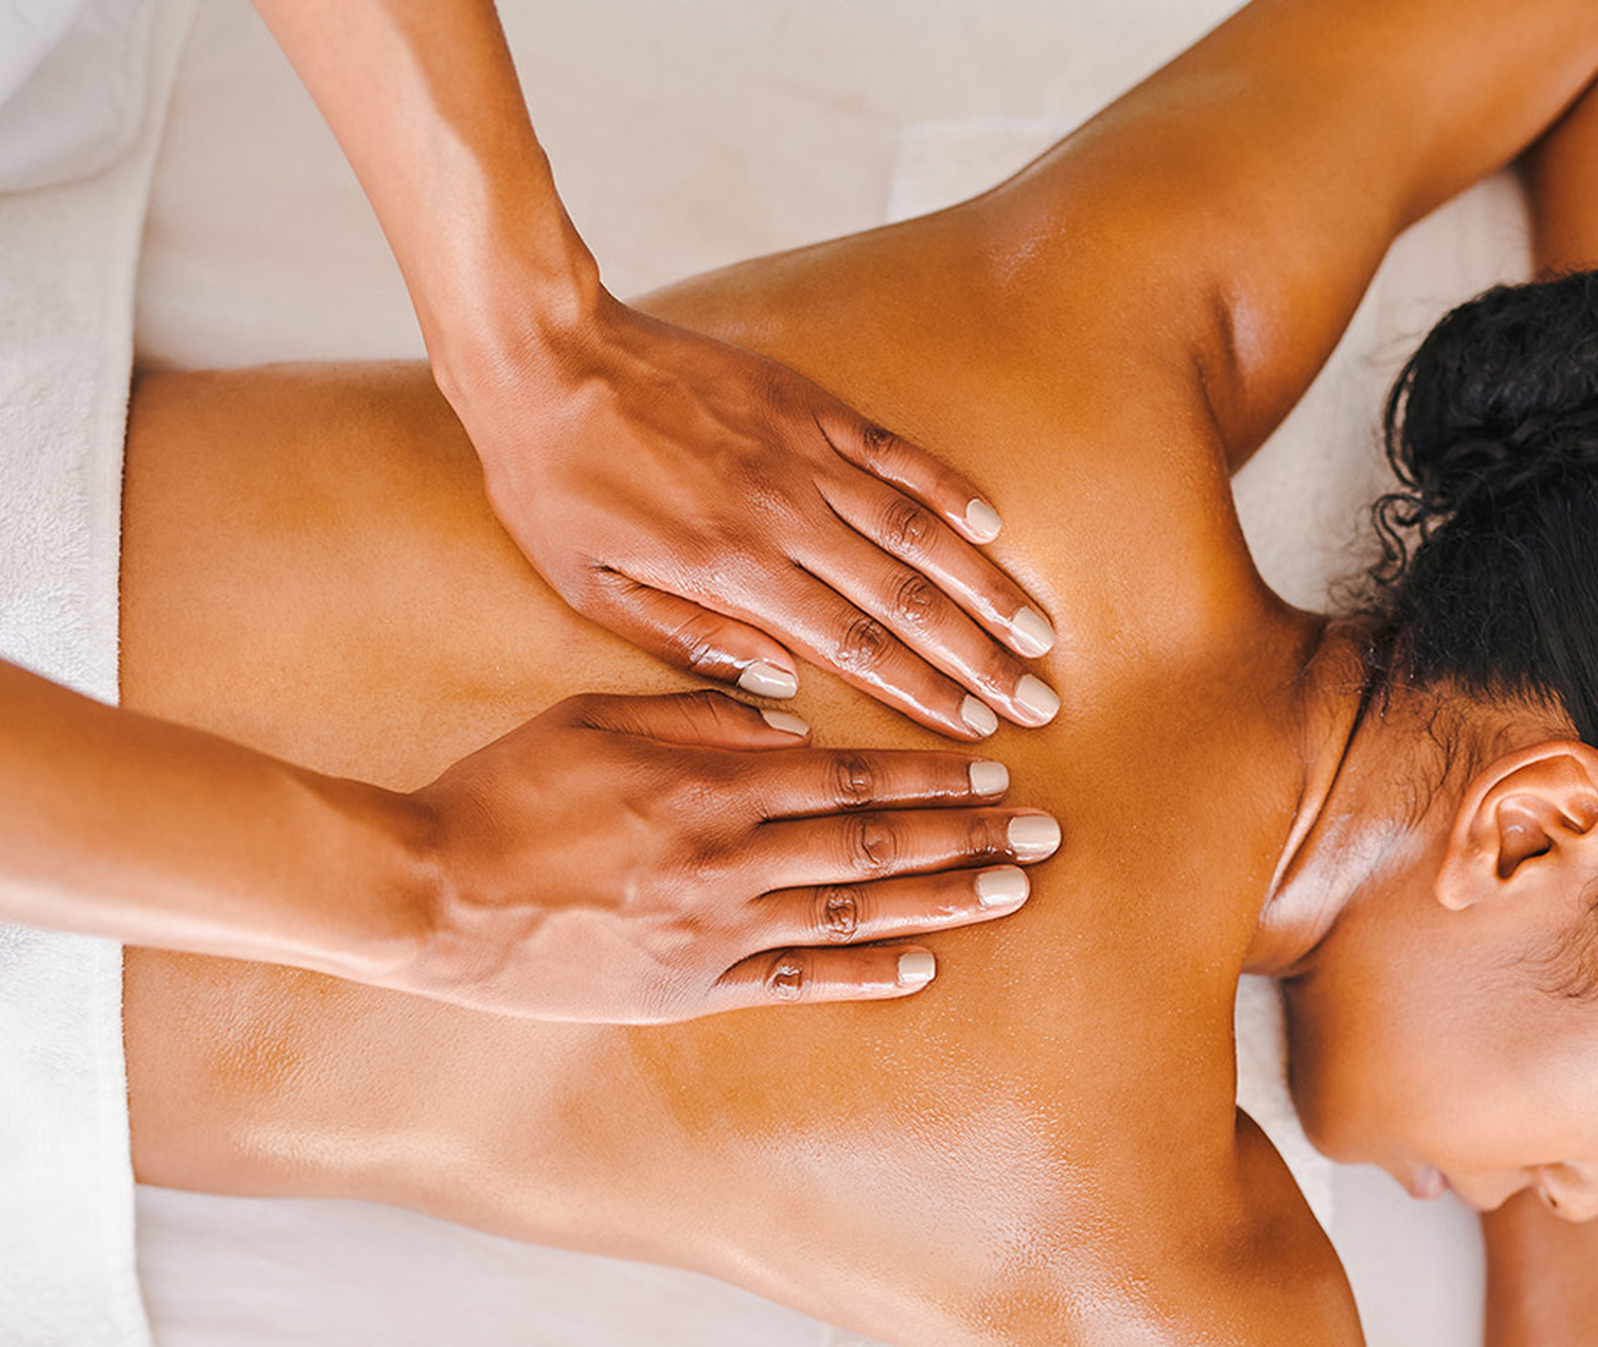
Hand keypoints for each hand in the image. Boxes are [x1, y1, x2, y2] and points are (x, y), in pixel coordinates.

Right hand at [400, 690, 1059, 1020]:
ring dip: (940, 897)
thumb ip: (694, 713)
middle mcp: (728, 855)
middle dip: (965, 833)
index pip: (846, 774)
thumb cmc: (505, 791)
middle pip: (872, 840)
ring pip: (853, 911)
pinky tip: (922, 967)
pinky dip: (862, 976)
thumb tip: (782, 718)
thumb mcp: (593, 716)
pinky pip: (794, 983)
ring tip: (1012, 890)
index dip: (928, 772)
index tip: (991, 769)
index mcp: (707, 780)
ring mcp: (714, 929)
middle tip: (1042, 831)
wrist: (431, 894)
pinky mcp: (688, 990)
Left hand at [452, 295, 1059, 739]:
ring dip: (985, 585)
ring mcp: (804, 453)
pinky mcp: (806, 404)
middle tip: (1037, 697)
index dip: (924, 691)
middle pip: (907, 599)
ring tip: (1039, 629)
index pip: (855, 646)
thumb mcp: (594, 591)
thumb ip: (691, 642)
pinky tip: (989, 526)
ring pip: (920, 530)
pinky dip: (947, 489)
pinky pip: (894, 453)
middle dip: (980, 656)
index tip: (977, 727)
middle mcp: (786, 515)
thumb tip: (783, 684)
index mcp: (734, 571)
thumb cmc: (557, 487)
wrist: (547, 357)